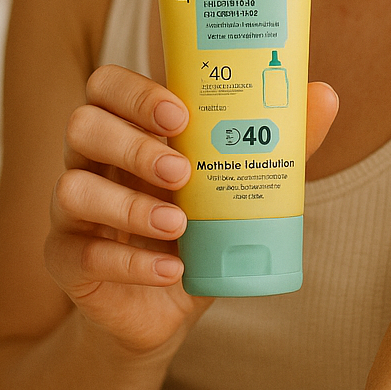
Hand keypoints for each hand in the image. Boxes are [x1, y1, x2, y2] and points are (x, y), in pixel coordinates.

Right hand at [44, 65, 338, 355]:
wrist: (169, 304)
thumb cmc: (203, 224)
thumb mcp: (240, 181)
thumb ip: (278, 139)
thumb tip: (324, 94)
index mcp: (128, 126)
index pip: (107, 85)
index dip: (136, 93)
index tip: (181, 116)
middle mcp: (91, 158)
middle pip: (82, 125)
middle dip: (133, 145)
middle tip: (183, 171)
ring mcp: (72, 210)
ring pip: (71, 188)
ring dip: (129, 205)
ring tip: (180, 224)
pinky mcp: (66, 259)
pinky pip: (81, 252)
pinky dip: (131, 263)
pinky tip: (172, 268)